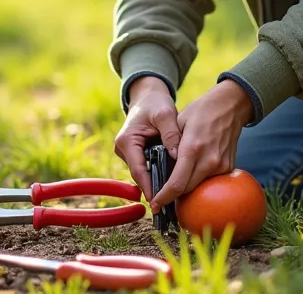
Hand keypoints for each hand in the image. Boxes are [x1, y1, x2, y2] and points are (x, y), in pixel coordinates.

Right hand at [113, 76, 180, 202]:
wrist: (148, 96)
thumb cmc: (155, 103)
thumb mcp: (165, 113)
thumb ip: (171, 133)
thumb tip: (178, 155)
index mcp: (127, 140)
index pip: (138, 170)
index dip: (149, 186)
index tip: (160, 200)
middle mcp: (124, 149)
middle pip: (141, 174)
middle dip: (155, 187)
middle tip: (170, 205)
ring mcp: (129, 152)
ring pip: (144, 172)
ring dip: (157, 181)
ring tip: (173, 198)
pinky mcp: (136, 154)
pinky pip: (147, 167)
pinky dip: (158, 173)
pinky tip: (172, 183)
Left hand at [148, 79, 251, 212]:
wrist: (230, 106)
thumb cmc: (201, 111)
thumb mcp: (179, 122)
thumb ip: (169, 145)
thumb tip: (158, 166)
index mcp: (192, 148)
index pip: (177, 183)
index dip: (164, 197)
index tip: (156, 204)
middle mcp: (209, 160)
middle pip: (186, 189)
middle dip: (172, 196)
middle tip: (160, 197)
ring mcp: (220, 165)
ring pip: (198, 187)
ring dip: (185, 188)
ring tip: (172, 185)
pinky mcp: (228, 167)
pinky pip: (208, 180)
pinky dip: (197, 180)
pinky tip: (189, 174)